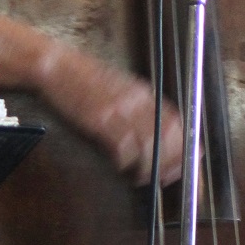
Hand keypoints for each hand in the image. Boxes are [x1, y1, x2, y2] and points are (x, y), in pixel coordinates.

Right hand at [0, 11, 182, 184]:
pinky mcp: (100, 120)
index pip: (176, 120)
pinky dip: (127, 164)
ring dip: (149, 168)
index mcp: (143, 92)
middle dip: (172, 161)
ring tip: (143, 178)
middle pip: (167, 136)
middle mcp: (137, 100)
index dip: (186, 144)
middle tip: (168, 178)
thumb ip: (138, 105)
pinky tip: (124, 169)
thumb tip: (155, 129)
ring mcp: (119, 110)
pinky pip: (123, 149)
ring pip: (149, 146)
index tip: (188, 160)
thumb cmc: (84, 78)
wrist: (55, 66)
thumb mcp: (119, 86)